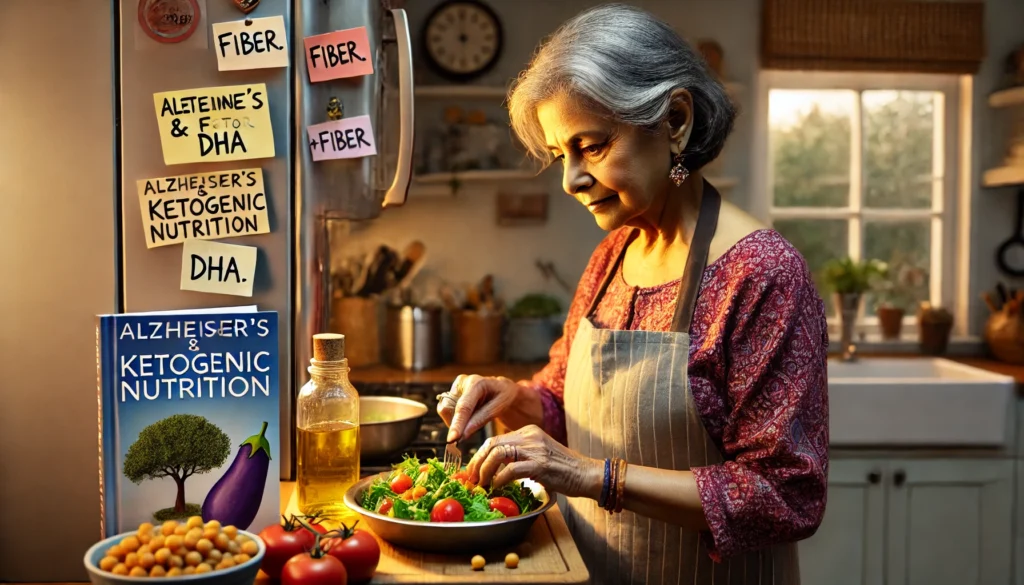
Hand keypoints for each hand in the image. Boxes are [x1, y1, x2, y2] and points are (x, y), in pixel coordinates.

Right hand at [437, 374, 519, 441]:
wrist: (502, 390)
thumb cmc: (503, 397)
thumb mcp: (499, 408)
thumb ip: (480, 420)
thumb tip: (463, 435)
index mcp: (476, 383)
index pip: (463, 407)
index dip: (457, 424)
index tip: (452, 439)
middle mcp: (462, 382)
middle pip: (448, 409)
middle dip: (456, 424)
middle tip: (469, 431)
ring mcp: (455, 387)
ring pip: (445, 411)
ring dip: (456, 422)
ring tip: (474, 418)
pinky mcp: (450, 393)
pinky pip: (446, 412)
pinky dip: (456, 419)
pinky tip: (468, 417)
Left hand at [467, 424, 601, 498]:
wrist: (587, 474)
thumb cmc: (563, 470)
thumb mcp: (538, 455)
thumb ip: (519, 456)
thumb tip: (493, 469)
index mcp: (528, 432)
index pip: (494, 439)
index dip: (479, 456)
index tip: (472, 471)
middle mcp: (530, 436)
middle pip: (492, 444)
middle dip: (477, 463)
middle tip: (472, 480)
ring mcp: (535, 449)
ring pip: (498, 453)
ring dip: (485, 471)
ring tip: (483, 485)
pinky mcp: (541, 464)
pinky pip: (512, 469)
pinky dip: (500, 479)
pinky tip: (498, 487)